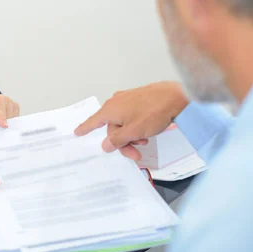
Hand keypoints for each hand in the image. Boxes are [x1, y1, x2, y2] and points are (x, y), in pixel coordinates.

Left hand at [0, 93, 19, 127]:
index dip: (0, 116)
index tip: (4, 126)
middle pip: (5, 110)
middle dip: (3, 121)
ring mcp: (7, 100)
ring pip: (12, 113)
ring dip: (7, 122)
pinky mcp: (13, 105)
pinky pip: (16, 115)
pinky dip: (12, 121)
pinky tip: (4, 122)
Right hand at [74, 81, 188, 160]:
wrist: (175, 97)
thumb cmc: (153, 112)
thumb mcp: (133, 132)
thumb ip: (117, 140)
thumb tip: (105, 145)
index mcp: (110, 109)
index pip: (93, 122)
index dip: (85, 129)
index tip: (77, 133)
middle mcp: (115, 102)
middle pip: (112, 127)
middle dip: (122, 142)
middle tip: (135, 154)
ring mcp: (127, 100)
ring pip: (123, 123)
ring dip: (131, 135)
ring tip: (145, 140)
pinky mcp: (138, 99)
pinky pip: (131, 116)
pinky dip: (136, 127)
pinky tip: (147, 132)